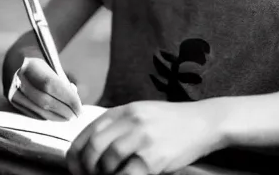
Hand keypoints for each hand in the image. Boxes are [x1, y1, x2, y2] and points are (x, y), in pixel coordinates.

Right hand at [9, 57, 82, 120]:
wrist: (15, 58)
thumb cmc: (40, 60)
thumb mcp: (50, 62)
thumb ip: (62, 78)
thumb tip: (75, 97)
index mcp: (28, 63)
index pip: (50, 84)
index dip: (66, 97)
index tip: (79, 107)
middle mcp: (16, 78)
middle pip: (43, 100)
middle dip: (63, 110)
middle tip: (77, 115)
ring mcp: (11, 91)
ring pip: (37, 109)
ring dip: (56, 117)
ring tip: (70, 117)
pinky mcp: (11, 102)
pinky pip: (32, 113)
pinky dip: (47, 117)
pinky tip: (57, 117)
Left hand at [66, 100, 228, 174]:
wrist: (202, 122)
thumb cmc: (170, 121)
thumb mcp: (141, 113)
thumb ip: (119, 124)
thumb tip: (92, 147)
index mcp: (125, 109)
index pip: (89, 129)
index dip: (77, 151)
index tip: (75, 166)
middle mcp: (132, 120)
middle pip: (94, 145)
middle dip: (85, 166)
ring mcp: (143, 138)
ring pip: (107, 160)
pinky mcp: (154, 158)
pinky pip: (127, 174)